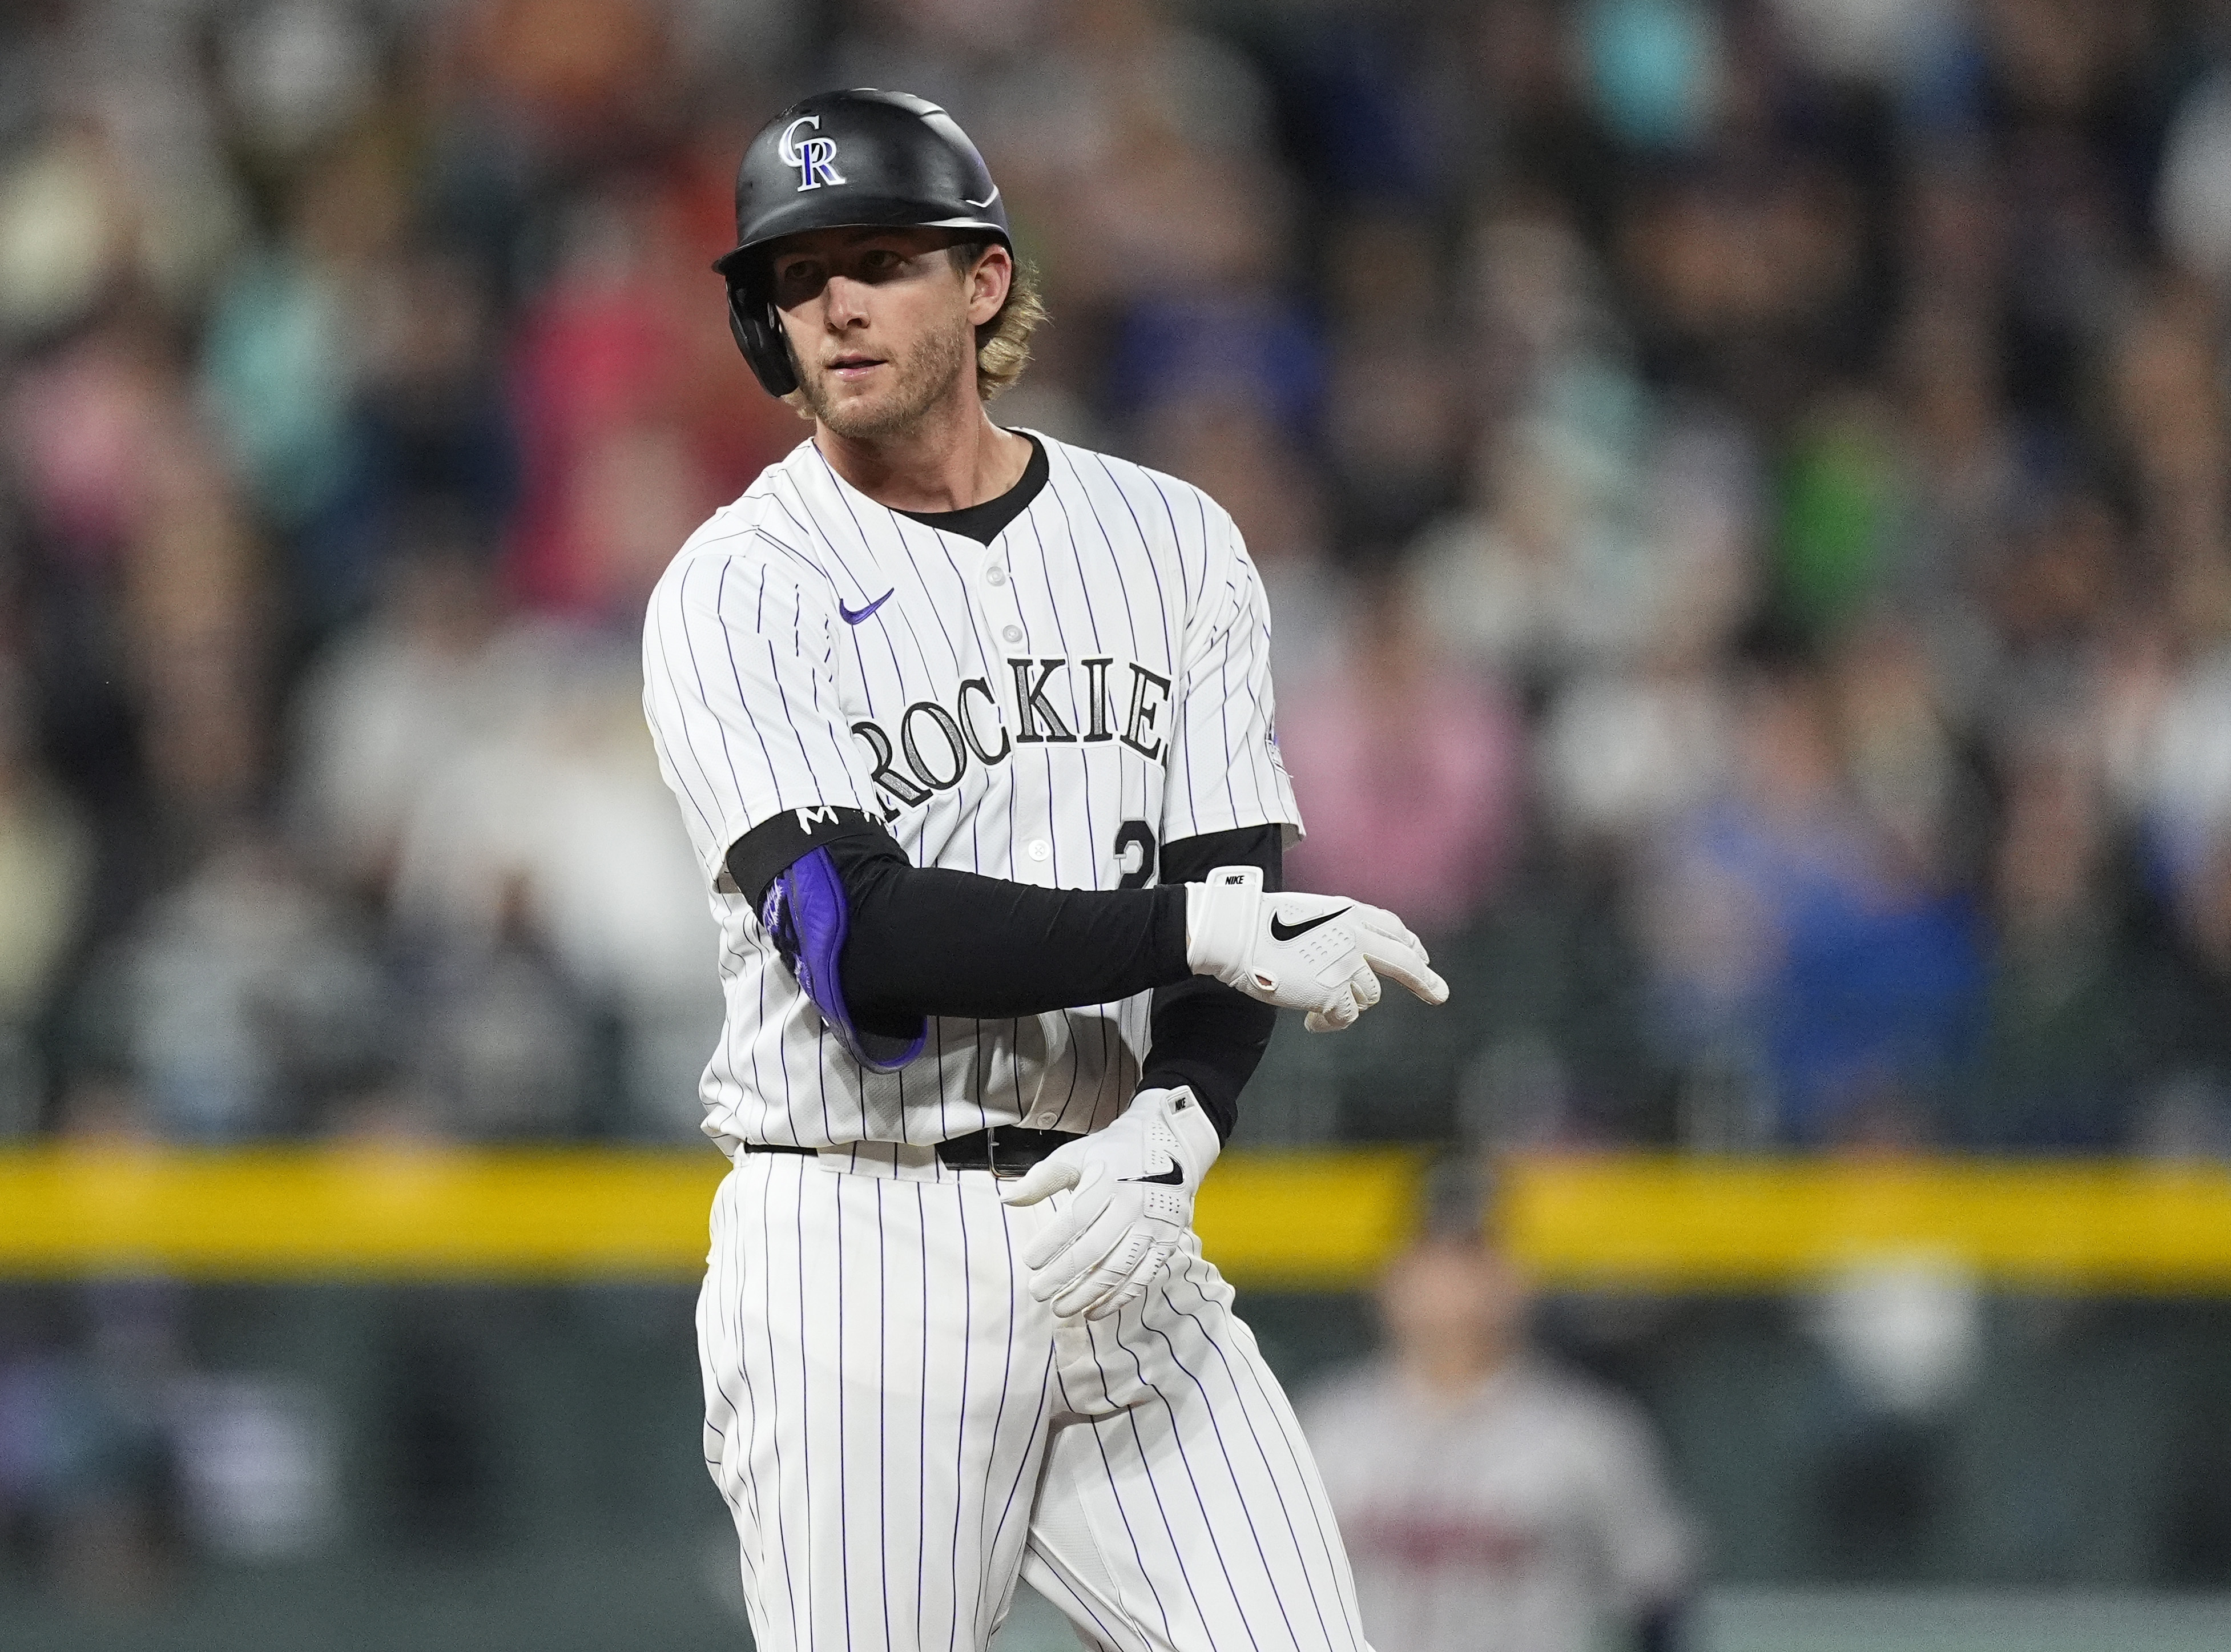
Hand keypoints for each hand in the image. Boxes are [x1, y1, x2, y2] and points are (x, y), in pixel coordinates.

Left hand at [999, 1086, 1220, 1319]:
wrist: (1172, 1146)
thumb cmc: (1113, 1155)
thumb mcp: (1076, 1156)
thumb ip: (1042, 1179)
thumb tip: (1006, 1198)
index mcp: (1108, 1180)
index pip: (1075, 1218)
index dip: (1050, 1243)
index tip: (1028, 1262)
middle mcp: (1133, 1204)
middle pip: (1094, 1249)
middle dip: (1062, 1276)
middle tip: (1037, 1292)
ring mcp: (1154, 1226)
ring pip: (1118, 1269)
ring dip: (1086, 1294)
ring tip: (1059, 1309)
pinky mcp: (1167, 1243)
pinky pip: (1142, 1278)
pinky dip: (1117, 1299)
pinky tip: (1093, 1311)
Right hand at [1183, 866, 1447, 1031]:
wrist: (1237, 934)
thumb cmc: (1259, 924)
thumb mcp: (1309, 915)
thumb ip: (1334, 931)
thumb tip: (1348, 959)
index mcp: (1348, 912)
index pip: (1392, 928)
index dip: (1410, 944)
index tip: (1421, 956)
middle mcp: (1356, 936)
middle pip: (1403, 961)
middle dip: (1425, 980)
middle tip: (1440, 995)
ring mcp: (1347, 964)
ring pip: (1367, 996)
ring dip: (1347, 1004)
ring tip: (1315, 1007)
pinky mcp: (1333, 992)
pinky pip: (1344, 1017)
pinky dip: (1329, 1023)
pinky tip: (1310, 1022)